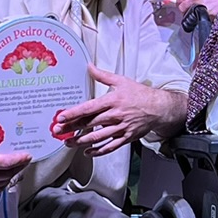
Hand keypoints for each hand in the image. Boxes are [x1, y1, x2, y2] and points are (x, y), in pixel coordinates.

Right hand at [0, 137, 30, 197]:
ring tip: (17, 166)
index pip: (4, 163)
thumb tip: (12, 147)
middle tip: (24, 160)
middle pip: (6, 174)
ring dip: (12, 174)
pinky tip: (7, 175)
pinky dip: (4, 182)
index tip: (26, 157)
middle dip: (18, 166)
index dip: (17, 160)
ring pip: (4, 182)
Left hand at [50, 68, 183, 157]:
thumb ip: (102, 75)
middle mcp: (116, 115)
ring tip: (68, 142)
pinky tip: (87, 152)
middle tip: (58, 132)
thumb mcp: (121, 81)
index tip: (62, 117)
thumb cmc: (139, 94)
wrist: (159, 108)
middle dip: (72, 128)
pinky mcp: (126, 137)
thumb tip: (89, 66)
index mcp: (113, 101)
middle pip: (90, 124)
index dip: (74, 113)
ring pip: (98, 137)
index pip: (89, 107)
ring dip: (81, 141)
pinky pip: (110, 147)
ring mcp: (121, 128)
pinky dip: (98, 151)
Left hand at [172, 0, 217, 23]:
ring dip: (189, 15)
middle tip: (187, 12)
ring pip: (187, 14)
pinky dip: (199, 19)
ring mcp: (200, 5)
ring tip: (196, 15)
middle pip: (181, 6)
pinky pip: (197, 18)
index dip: (180, 3)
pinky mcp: (206, 13)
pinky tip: (203, 16)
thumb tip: (186, 0)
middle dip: (183, 10)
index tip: (181, 5)